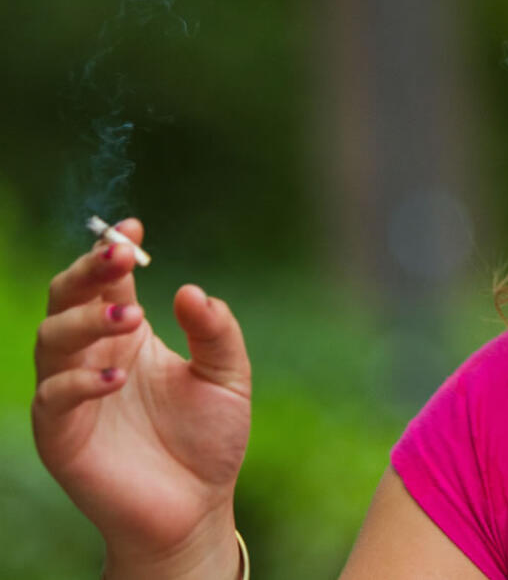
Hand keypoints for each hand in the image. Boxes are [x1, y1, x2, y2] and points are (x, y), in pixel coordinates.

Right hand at [32, 219, 250, 578]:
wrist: (196, 507)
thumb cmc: (209, 439)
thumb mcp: (228, 378)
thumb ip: (216, 332)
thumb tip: (192, 291)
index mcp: (129, 334)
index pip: (108, 279)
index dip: (112, 248)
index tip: (132, 228)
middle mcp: (93, 355)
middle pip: (66, 298)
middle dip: (87, 271)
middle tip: (118, 254)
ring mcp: (71, 392)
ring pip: (52, 339)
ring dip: (87, 321)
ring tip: (133, 315)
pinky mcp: (61, 434)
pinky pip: (54, 398)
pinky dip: (80, 383)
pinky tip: (117, 378)